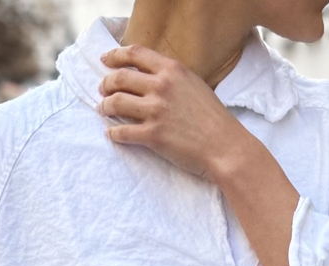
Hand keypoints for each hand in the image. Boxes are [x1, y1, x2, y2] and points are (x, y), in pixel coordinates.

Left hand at [98, 46, 245, 180]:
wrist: (225, 147)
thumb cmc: (214, 119)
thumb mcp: (194, 85)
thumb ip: (172, 78)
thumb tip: (151, 79)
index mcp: (172, 70)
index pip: (135, 54)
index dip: (116, 56)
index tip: (106, 60)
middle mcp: (161, 86)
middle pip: (121, 77)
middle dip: (106, 83)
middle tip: (103, 89)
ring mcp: (156, 111)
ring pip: (117, 103)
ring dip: (105, 106)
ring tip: (103, 109)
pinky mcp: (153, 135)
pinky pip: (123, 132)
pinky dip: (113, 133)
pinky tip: (111, 134)